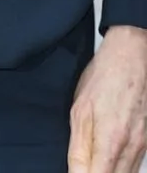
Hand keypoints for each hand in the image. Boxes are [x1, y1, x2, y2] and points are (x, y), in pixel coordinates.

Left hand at [71, 24, 146, 171]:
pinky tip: (109, 161)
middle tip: (84, 168)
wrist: (133, 58)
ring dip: (110, 172)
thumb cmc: (104, 80)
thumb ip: (79, 148)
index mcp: (111, 141)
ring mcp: (144, 144)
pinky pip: (137, 164)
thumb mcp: (80, 111)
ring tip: (93, 163)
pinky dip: (122, 168)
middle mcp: (132, 147)